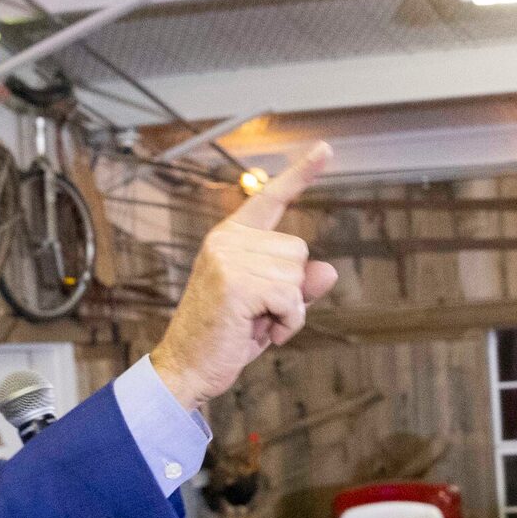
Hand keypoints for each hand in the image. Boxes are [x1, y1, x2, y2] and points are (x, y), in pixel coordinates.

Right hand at [148, 144, 340, 407]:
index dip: (301, 174)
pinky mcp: (236, 283)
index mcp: (231, 237)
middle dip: (291, 289)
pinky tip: (261, 333)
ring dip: (289, 310)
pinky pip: (291, 298)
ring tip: (257, 324)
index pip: (270, 199)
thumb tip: (329, 270)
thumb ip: (297, 286)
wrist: (187, 368)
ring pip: (297, 275)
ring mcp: (229, 258)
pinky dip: (288, 323)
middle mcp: (227, 240)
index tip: (326, 149)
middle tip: (260, 314)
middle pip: (298, 250)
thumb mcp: (268, 307)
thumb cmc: (226, 337)